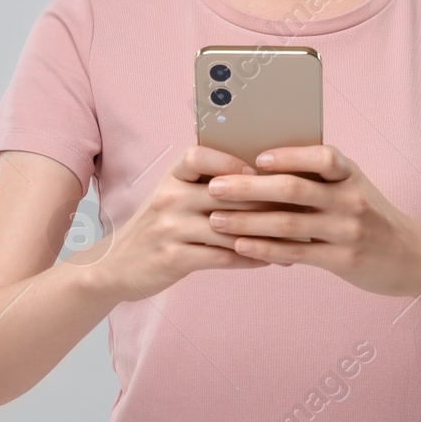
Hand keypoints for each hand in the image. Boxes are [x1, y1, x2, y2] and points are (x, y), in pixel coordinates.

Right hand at [82, 144, 285, 303]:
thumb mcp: (174, 196)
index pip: (199, 155)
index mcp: (172, 177)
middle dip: (268, 199)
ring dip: (266, 234)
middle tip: (303, 205)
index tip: (265, 171)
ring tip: (296, 237)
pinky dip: (250, 258)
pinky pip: (221, 257)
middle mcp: (169, 197)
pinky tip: (271, 260)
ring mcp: (169, 228)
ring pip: (229, 227)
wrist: (118, 266)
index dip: (234, 161)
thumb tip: (264, 174)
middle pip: (225, 193)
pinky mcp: (172, 258)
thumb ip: (208, 185)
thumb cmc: (161, 227)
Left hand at [204, 145, 420, 298]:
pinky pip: (296, 253)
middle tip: (215, 187)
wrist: (412, 255)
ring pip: (289, 224)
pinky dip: (265, 249)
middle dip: (249, 187)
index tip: (255, 157)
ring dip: (248, 221)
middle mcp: (350, 199)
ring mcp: (347, 231)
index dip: (288, 155)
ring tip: (216, 219)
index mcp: (350, 174)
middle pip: (294, 189)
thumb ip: (318, 177)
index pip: (321, 156)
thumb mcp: (352, 187)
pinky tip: (240, 247)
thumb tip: (260, 163)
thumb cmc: (370, 215)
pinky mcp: (342, 260)